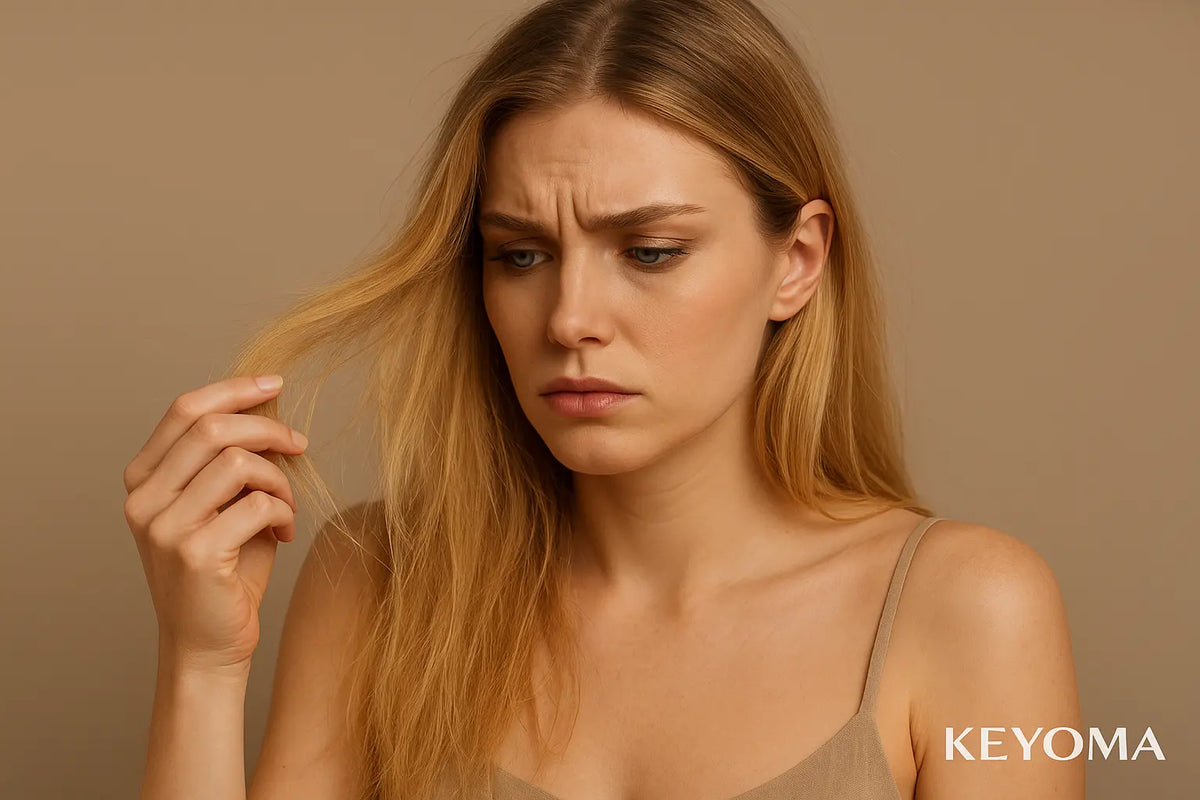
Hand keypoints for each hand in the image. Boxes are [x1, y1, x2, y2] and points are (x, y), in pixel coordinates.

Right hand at [122, 374, 308, 673]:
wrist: (207, 646)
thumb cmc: (223, 573)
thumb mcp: (224, 504)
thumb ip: (233, 459)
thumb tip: (269, 406)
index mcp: (144, 480)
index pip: (185, 410)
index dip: (234, 389)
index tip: (275, 384)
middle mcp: (144, 499)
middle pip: (212, 427)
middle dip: (268, 429)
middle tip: (299, 446)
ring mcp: (164, 526)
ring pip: (238, 462)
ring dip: (279, 479)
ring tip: (286, 506)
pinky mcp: (194, 553)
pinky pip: (255, 504)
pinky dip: (282, 512)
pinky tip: (284, 532)